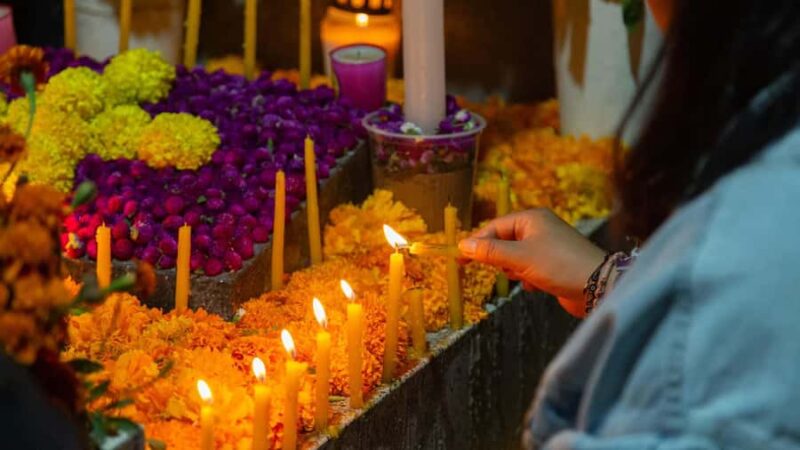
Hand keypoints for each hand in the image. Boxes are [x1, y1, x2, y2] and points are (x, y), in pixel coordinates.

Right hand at [459, 209, 605, 306]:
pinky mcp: (552, 264)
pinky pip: (527, 269)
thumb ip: (490, 251)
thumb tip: (463, 245)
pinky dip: (526, 278)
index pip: (494, 227)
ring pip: (514, 258)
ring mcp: (546, 246)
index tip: (459, 258)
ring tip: (525, 277)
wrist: (598, 286)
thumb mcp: (520, 257)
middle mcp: (539, 228)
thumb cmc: (559, 265)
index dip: (476, 243)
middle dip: (500, 259)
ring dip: (514, 270)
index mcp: (531, 218)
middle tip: (494, 270)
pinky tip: (535, 285)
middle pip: (503, 242)